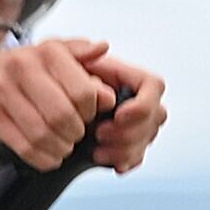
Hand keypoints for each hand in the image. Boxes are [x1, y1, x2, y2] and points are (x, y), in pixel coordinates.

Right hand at [0, 38, 115, 168]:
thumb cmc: (16, 70)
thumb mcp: (48, 53)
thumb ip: (80, 54)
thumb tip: (103, 49)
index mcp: (47, 52)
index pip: (84, 92)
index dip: (92, 112)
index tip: (88, 115)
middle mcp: (24, 67)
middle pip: (64, 116)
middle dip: (75, 133)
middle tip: (75, 135)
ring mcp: (3, 91)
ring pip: (44, 134)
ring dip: (59, 148)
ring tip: (62, 147)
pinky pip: (24, 146)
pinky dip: (42, 158)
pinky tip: (47, 156)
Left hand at [51, 40, 166, 172]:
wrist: (55, 110)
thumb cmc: (62, 81)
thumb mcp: (68, 62)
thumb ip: (83, 52)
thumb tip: (102, 48)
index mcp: (131, 77)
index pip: (154, 87)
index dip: (142, 105)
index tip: (118, 116)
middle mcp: (141, 100)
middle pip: (154, 118)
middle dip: (128, 132)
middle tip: (100, 134)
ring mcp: (139, 124)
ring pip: (147, 140)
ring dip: (123, 148)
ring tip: (97, 149)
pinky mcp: (131, 145)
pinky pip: (137, 157)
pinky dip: (122, 161)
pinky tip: (104, 159)